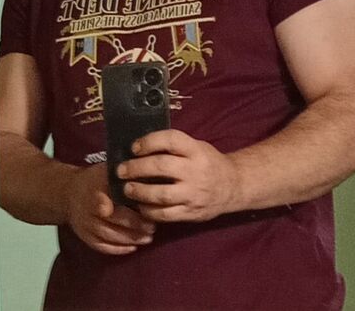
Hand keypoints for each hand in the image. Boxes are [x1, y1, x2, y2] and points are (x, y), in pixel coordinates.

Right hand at [66, 162, 155, 254]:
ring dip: (130, 239)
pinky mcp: (85, 237)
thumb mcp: (106, 170)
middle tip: (152, 227)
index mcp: (94, 189)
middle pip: (112, 220)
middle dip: (134, 225)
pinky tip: (133, 247)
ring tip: (147, 238)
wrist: (69, 193)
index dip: (119, 206)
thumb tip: (146, 173)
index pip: (104, 199)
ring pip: (109, 236)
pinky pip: (102, 246)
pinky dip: (118, 249)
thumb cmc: (95, 180)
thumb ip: (122, 174)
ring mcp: (85, 225)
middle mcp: (88, 209)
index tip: (138, 207)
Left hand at [117, 130, 238, 222]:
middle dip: (136, 168)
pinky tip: (139, 205)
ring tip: (126, 188)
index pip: (171, 140)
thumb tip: (141, 146)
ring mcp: (193, 194)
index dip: (150, 141)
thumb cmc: (208, 162)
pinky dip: (148, 211)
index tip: (134, 147)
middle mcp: (195, 171)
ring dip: (139, 191)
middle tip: (121, 170)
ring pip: (161, 194)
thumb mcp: (197, 147)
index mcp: (196, 150)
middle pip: (161, 167)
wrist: (233, 186)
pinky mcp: (191, 213)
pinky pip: (165, 215)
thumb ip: (175, 147)